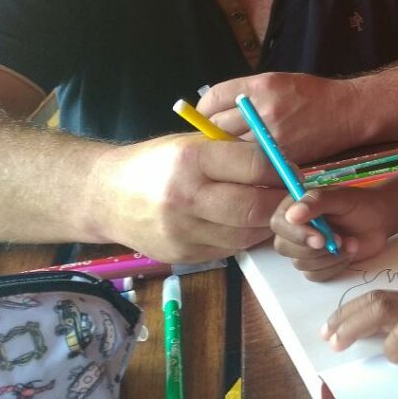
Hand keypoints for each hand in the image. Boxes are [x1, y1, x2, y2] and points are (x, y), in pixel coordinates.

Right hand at [90, 133, 284, 262]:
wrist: (105, 196)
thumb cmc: (157, 162)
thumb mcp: (193, 143)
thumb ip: (234, 152)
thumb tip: (283, 164)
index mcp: (191, 159)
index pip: (255, 166)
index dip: (281, 169)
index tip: (291, 170)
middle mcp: (185, 197)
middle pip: (254, 207)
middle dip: (281, 203)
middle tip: (293, 196)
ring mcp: (182, 231)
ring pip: (246, 234)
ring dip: (267, 223)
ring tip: (271, 209)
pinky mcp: (182, 255)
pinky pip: (229, 249)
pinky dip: (245, 237)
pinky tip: (245, 224)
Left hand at [196, 72, 358, 163]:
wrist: (347, 113)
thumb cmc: (311, 95)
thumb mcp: (276, 82)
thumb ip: (246, 94)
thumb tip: (213, 109)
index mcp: (260, 86)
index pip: (213, 99)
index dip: (205, 110)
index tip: (207, 116)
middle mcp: (262, 109)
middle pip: (216, 126)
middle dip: (215, 132)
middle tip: (222, 136)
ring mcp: (270, 136)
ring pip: (230, 148)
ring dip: (229, 150)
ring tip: (238, 149)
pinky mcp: (280, 157)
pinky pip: (250, 162)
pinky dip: (247, 162)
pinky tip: (253, 159)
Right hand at [271, 185, 392, 281]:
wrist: (378, 220)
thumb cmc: (359, 204)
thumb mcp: (340, 197)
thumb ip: (316, 202)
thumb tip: (292, 215)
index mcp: (295, 207)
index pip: (279, 223)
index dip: (296, 234)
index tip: (320, 238)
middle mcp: (295, 228)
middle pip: (284, 247)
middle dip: (314, 248)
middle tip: (340, 240)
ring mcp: (304, 248)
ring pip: (301, 263)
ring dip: (329, 256)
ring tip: (350, 242)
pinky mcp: (316, 265)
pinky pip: (315, 275)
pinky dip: (334, 266)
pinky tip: (348, 253)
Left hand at [323, 257, 397, 364]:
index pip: (387, 296)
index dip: (356, 309)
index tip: (337, 323)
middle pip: (376, 301)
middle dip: (345, 318)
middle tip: (327, 336)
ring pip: (385, 311)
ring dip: (356, 326)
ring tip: (339, 343)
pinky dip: (396, 343)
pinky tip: (395, 353)